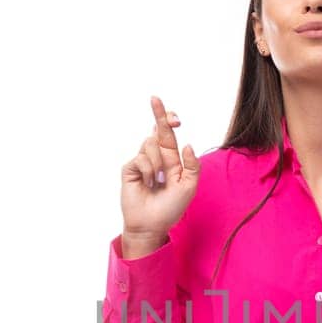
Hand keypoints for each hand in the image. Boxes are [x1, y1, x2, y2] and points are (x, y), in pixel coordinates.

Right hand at [121, 95, 200, 248]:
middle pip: (157, 129)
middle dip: (158, 112)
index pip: (169, 134)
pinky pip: (142, 158)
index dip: (168, 120)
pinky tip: (147, 183)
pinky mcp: (130, 168)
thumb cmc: (171, 208)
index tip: (173, 114)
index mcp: (171, 159)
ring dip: (158, 163)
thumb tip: (188, 144)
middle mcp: (156, 157)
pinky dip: (148, 171)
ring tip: (157, 181)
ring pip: (151, 144)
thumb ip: (191, 165)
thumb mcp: (189, 187)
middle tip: (155, 98)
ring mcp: (141, 161)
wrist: (151, 224)